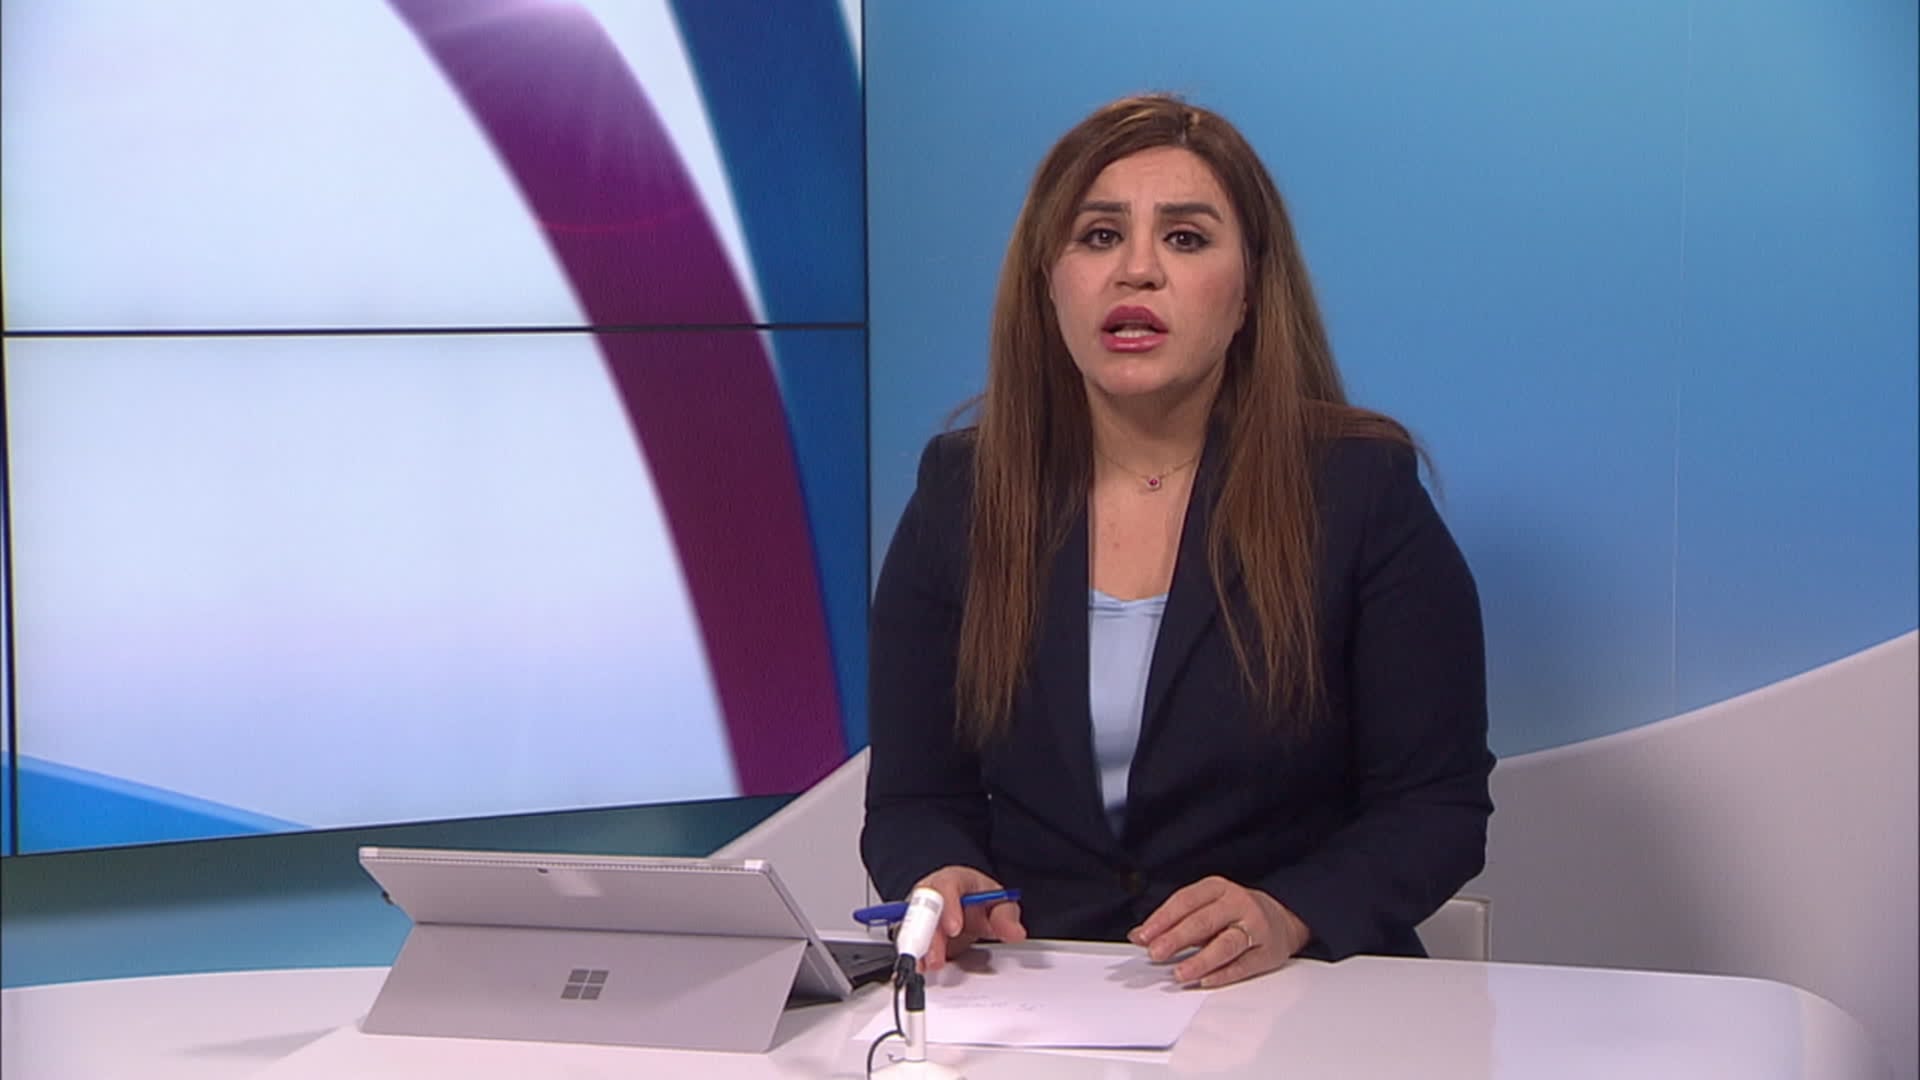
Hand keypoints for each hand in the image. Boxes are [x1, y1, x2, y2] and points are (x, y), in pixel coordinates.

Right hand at [910, 865, 1027, 971]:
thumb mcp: (999, 904)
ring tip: (926, 966)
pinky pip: (908, 941)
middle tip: (936, 958)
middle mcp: (930, 893)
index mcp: (952, 879)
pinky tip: (919, 968)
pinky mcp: (913, 930)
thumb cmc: (978, 899)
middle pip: (922, 909)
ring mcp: (918, 911)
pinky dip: (914, 955)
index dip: (948, 908)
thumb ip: (1006, 917)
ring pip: (910, 926)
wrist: (966, 905)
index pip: (946, 886)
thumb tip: (1015, 933)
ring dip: (918, 948)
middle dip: (928, 935)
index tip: (954, 929)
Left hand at [1127, 876, 1309, 987]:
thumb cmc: (1234, 912)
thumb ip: (1172, 920)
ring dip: (1200, 960)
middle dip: (1176, 938)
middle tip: (1155, 953)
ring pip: (1226, 944)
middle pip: (1203, 921)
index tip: (1143, 936)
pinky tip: (1204, 980)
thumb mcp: (1204, 906)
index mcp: (1218, 888)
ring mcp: (1255, 928)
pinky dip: (1223, 974)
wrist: (1283, 918)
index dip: (1163, 919)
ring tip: (1179, 973)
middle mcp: (1238, 904)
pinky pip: (1243, 965)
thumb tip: (1139, 936)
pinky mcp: (1268, 953)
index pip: (1186, 901)